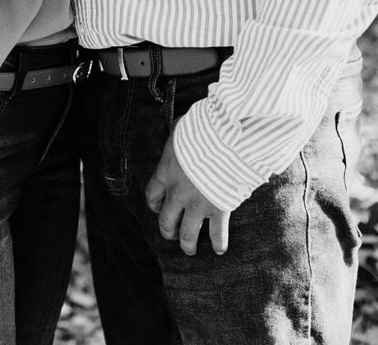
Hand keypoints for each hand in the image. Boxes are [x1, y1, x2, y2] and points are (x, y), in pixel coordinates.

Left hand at [145, 132, 230, 256]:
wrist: (225, 138)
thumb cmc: (202, 128)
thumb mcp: (181, 127)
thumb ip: (177, 138)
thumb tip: (178, 133)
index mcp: (166, 172)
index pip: (152, 196)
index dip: (154, 205)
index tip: (158, 209)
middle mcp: (178, 193)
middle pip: (166, 221)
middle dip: (167, 231)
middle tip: (171, 235)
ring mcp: (198, 203)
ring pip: (187, 234)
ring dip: (187, 244)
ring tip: (189, 250)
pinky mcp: (219, 208)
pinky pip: (217, 233)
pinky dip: (219, 243)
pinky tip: (219, 250)